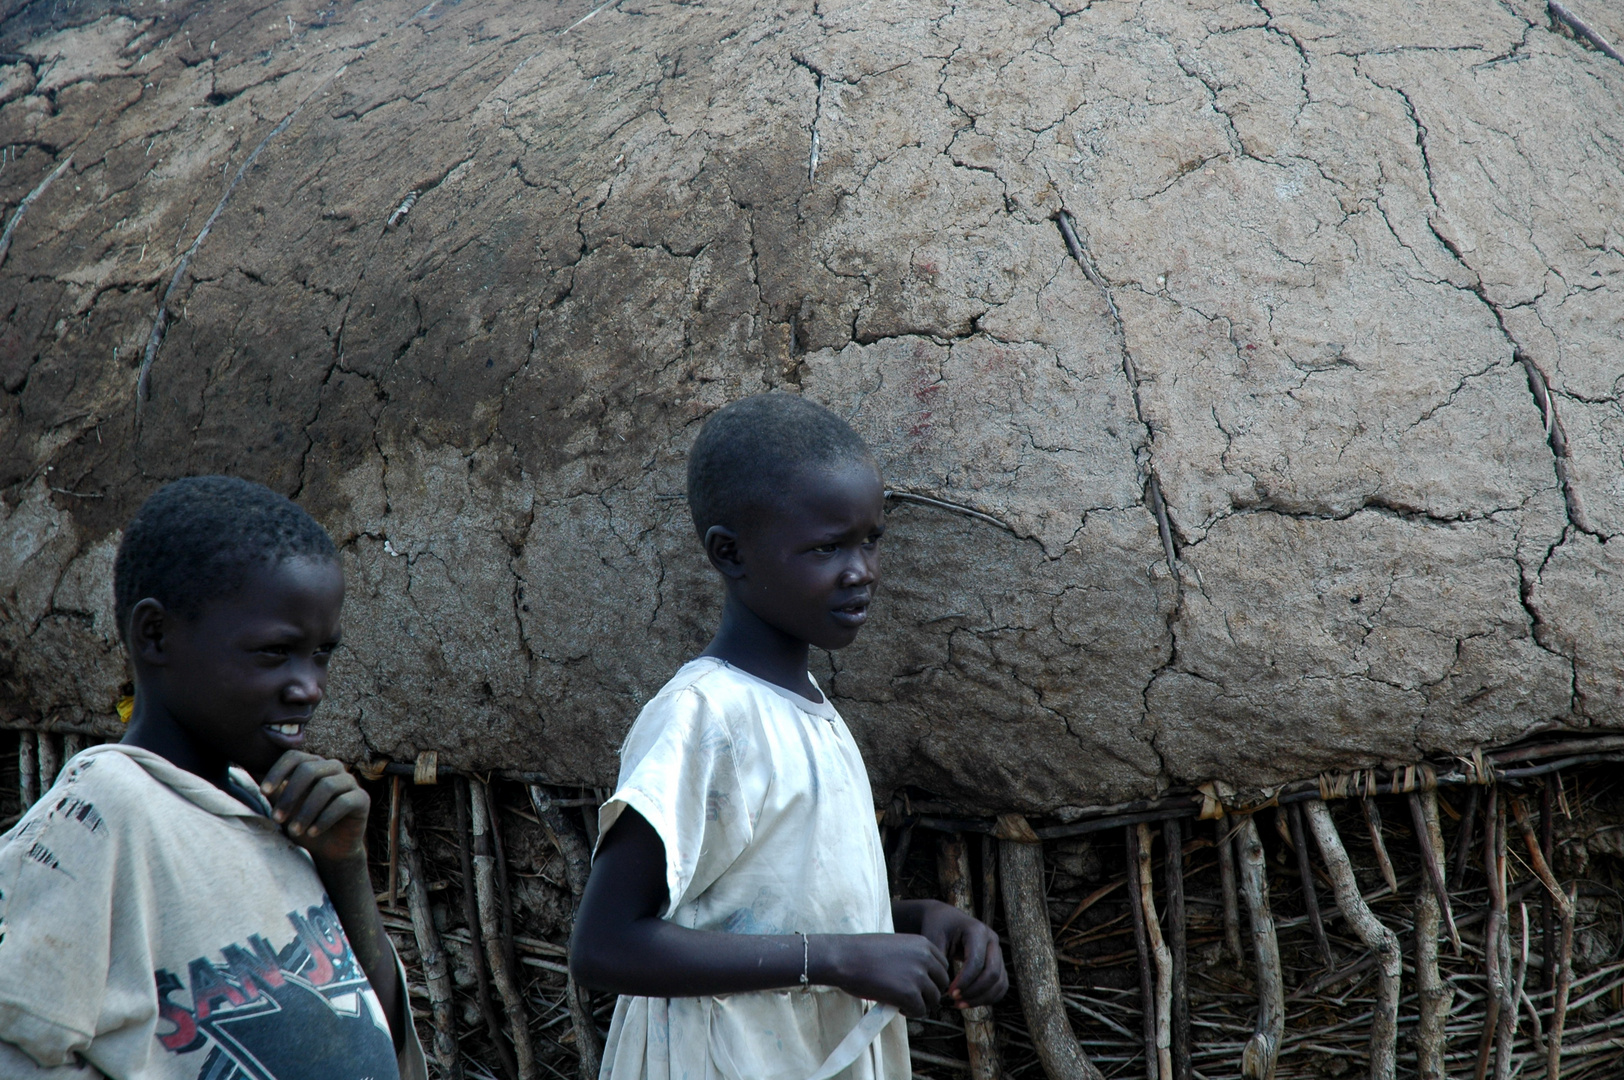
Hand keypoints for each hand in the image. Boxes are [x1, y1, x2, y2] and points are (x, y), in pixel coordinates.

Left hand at [260, 751, 370, 864]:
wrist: (329, 848)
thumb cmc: (303, 823)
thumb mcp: (283, 806)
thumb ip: (272, 789)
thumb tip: (246, 766)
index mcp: (314, 764)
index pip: (295, 756)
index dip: (278, 771)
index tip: (264, 792)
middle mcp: (334, 768)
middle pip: (309, 770)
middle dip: (290, 795)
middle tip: (277, 818)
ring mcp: (350, 782)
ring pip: (327, 787)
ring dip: (306, 811)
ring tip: (294, 831)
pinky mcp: (362, 799)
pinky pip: (343, 803)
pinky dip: (324, 819)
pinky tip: (312, 833)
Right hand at [814, 933, 949, 1016]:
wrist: (844, 957)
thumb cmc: (862, 951)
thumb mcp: (896, 945)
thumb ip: (912, 957)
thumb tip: (922, 978)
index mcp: (923, 943)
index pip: (943, 966)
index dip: (932, 978)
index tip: (918, 985)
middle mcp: (925, 958)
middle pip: (942, 983)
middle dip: (929, 993)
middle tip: (911, 998)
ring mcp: (918, 976)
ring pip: (933, 999)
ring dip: (920, 1004)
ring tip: (902, 1003)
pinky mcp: (910, 994)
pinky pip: (920, 1010)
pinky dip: (911, 1013)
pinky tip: (897, 1008)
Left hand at [901, 899, 1008, 1007]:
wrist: (946, 919)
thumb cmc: (938, 928)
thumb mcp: (933, 938)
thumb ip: (937, 960)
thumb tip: (941, 987)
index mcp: (977, 931)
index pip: (976, 962)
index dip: (964, 981)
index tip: (949, 993)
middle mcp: (992, 940)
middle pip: (992, 973)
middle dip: (974, 991)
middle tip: (955, 1001)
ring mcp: (997, 951)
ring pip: (999, 982)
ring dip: (981, 998)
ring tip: (960, 1005)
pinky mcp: (998, 962)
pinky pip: (1001, 985)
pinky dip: (989, 998)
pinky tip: (970, 1002)